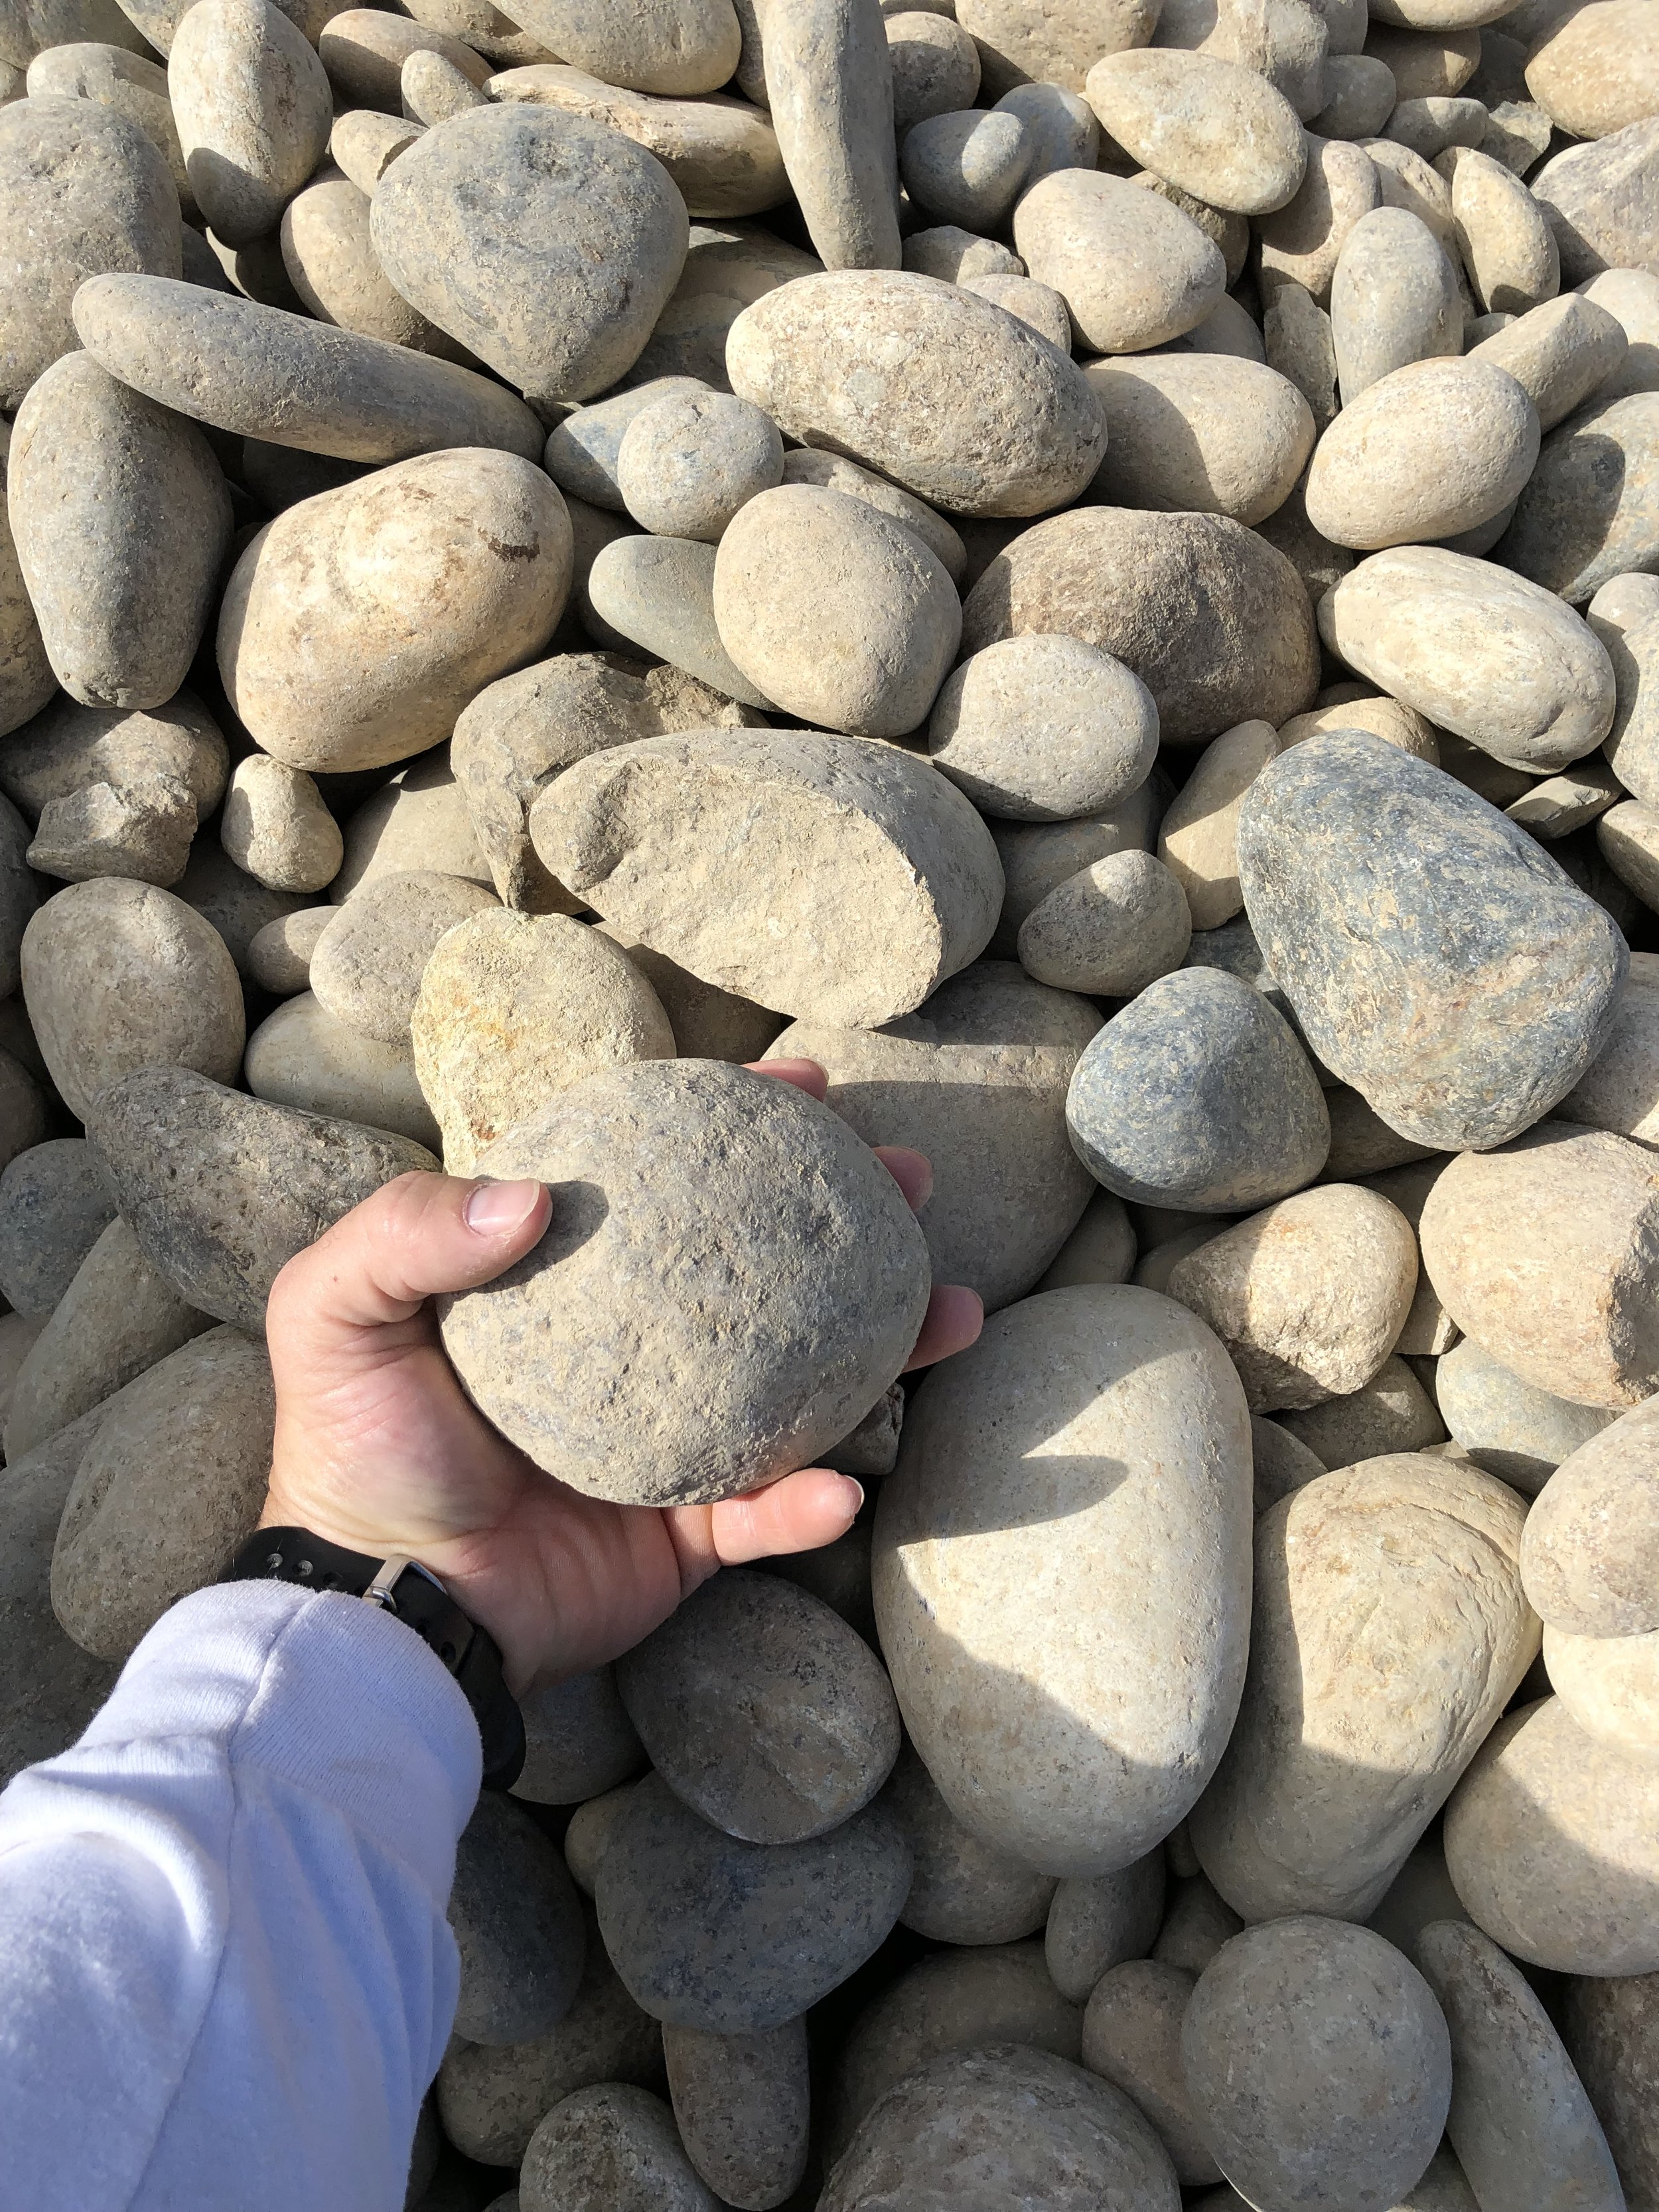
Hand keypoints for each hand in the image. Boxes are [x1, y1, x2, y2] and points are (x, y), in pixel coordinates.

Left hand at [259, 1060, 981, 1692]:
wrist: (380, 1614)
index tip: (806, 1082)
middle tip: (910, 1177)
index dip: (735, 1123)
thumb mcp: (335, 1316)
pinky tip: (845, 1479)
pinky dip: (808, 1503)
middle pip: (760, 1265)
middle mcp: (628, 1350)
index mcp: (560, 1286)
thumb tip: (537, 1192)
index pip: (661, 1181)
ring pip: (802, 1381)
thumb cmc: (353, 1457)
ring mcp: (667, 1441)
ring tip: (950, 1308)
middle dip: (849, 1214)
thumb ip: (408, 1232)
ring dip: (883, 1346)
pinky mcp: (681, 1539)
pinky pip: (765, 1515)